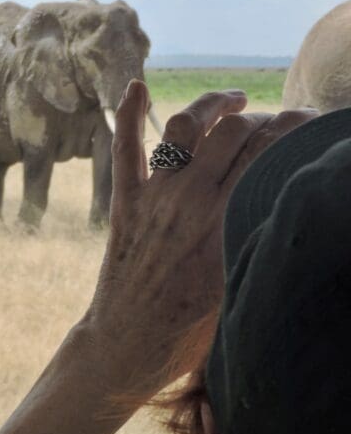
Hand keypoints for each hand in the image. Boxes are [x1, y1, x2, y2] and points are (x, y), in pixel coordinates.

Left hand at [83, 80, 314, 400]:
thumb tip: (288, 209)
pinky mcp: (126, 203)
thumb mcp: (242, 287)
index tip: (308, 122)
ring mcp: (153, 198)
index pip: (266, 151)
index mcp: (224, 221)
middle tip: (275, 123)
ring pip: (183, 127)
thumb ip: (259, 239)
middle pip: (232, 132)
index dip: (292, 127)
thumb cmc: (189, 332)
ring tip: (233, 103)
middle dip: (261, 118)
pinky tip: (135, 86)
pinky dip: (127, 113)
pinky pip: (124, 148)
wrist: (125, 347)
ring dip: (211, 107)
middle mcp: (188, 199)